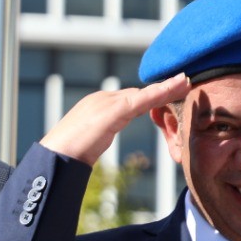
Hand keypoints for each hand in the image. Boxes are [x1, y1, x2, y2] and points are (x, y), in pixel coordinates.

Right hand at [39, 74, 189, 164]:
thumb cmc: (65, 159)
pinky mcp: (114, 110)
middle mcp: (102, 99)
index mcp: (95, 106)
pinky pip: (144, 99)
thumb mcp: (86, 145)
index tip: (166, 95)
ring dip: (168, 87)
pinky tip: (180, 87)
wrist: (53, 158)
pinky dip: (163, 92)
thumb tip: (97, 144)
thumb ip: (96, 138)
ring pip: (144, 93)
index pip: (128, 99)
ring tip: (187, 82)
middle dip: (161, 90)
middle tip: (184, 84)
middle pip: (139, 93)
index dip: (149, 97)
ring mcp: (107, 102)